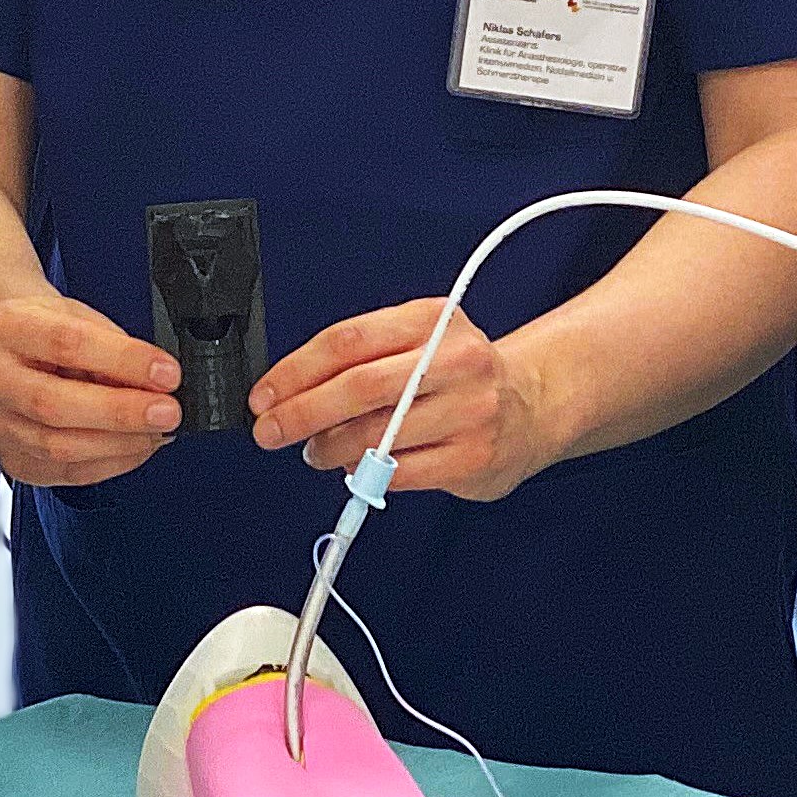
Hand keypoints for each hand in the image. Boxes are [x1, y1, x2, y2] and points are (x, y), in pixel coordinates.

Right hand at [0, 291, 177, 487]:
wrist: (11, 349)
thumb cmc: (48, 330)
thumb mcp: (80, 317)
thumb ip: (114, 348)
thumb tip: (156, 384)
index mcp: (4, 327)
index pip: (66, 344)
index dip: (123, 361)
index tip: (166, 374)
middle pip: (54, 405)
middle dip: (121, 413)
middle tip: (167, 412)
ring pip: (59, 447)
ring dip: (120, 443)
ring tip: (156, 430)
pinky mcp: (10, 458)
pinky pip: (66, 472)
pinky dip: (110, 463)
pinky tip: (134, 447)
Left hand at [249, 300, 560, 501]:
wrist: (532, 404)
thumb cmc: (457, 374)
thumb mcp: (418, 339)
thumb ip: (362, 356)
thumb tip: (289, 391)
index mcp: (431, 319)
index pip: (346, 342)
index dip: (295, 372)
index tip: (265, 396)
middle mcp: (454, 360)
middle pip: (357, 387)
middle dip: (300, 414)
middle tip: (271, 431)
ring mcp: (469, 410)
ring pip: (374, 436)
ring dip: (329, 450)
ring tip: (316, 452)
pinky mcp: (474, 457)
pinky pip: (399, 474)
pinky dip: (367, 476)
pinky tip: (358, 469)